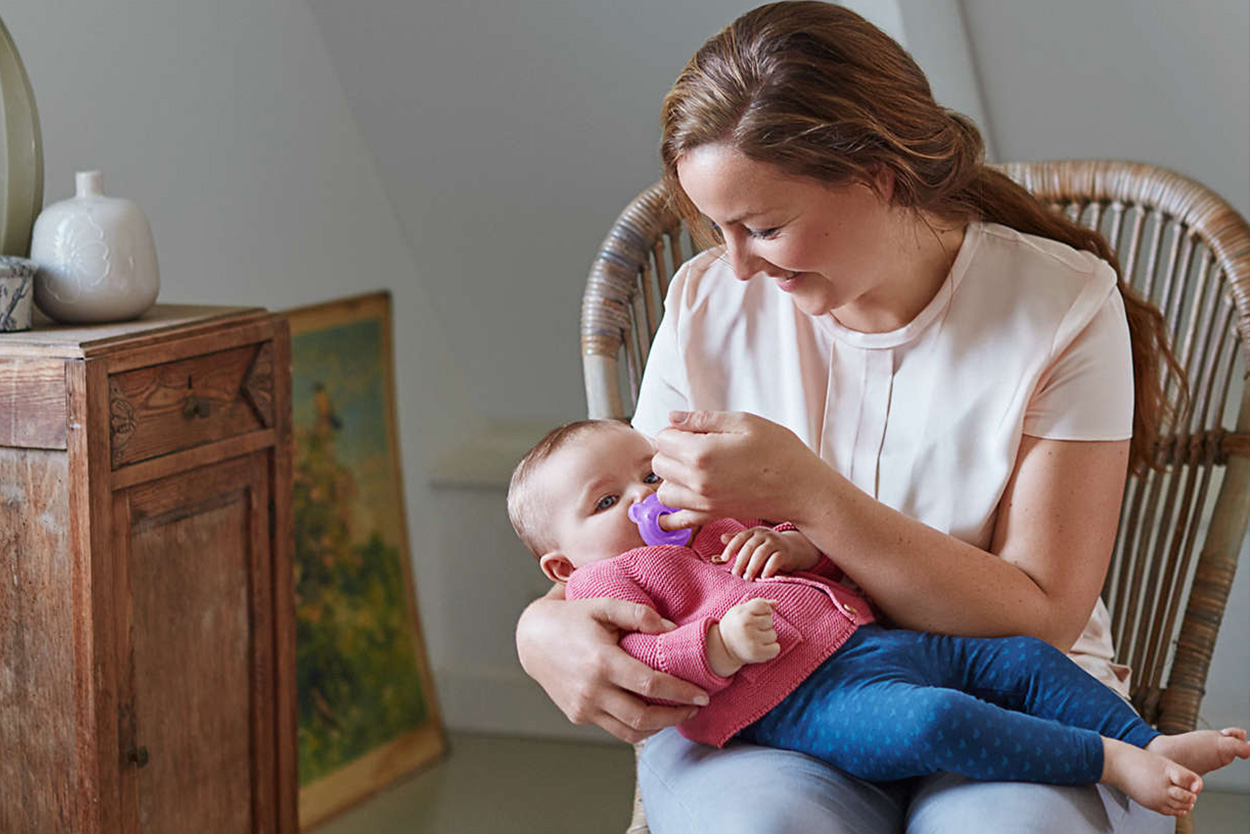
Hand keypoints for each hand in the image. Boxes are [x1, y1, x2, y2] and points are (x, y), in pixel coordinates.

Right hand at [515, 595, 709, 743]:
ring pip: (630, 731)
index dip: (681, 692)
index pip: (650, 684)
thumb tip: (672, 630)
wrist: (532, 638)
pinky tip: (650, 712)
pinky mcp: (578, 715)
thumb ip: (639, 614)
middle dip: (676, 716)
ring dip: (659, 727)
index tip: (702, 694)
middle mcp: (592, 690)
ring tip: (678, 712)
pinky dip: (636, 725)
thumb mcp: (603, 604)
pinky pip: (614, 728)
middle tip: (696, 706)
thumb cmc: (571, 618)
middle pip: (644, 717)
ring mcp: (584, 707)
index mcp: (602, 662)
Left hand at [652, 411, 830, 529]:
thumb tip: (672, 417)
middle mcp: (697, 482)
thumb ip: (703, 419)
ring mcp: (703, 503)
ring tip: (695, 469)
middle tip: (696, 446)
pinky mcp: (711, 516)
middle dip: (671, 452)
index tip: (695, 430)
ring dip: (672, 479)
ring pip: (663, 492)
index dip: (676, 430)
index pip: (662, 438)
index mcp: (702, 454)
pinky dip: (673, 510)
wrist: (801, 488)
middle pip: (658, 464)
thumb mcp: (744, 422)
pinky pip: (675, 519)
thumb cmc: (779, 451)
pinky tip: (686, 496)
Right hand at [713, 599, 780, 674]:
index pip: (764, 606)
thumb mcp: (740, 610)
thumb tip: (776, 603)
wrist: (722, 647)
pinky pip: (776, 649)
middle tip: (751, 630)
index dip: (763, 611)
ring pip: (773, 635)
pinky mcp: (756, 653)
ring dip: (767, 637)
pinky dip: (771, 649)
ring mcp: (752, 640)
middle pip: (770, 621)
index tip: (755, 616)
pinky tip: (761, 647)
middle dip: (764, 625)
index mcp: (742, 613)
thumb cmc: (734, 625)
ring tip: (754, 639)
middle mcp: (747, 626)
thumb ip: (758, 604)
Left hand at [716, 527, 821, 580]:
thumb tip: (722, 538)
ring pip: (761, 553)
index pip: (740, 537)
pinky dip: (768, 568)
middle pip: (749, 547)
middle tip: (736, 574)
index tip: (724, 559)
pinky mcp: (785, 553)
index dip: (731, 547)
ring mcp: (776, 543)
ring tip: (747, 578)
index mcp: (754, 532)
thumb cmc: (769, 547)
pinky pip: (775, 560)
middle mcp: (765, 534)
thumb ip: (739, 541)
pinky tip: (763, 577)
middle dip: (741, 561)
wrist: (794, 549)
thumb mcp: (754, 542)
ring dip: (752, 566)